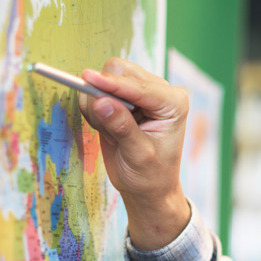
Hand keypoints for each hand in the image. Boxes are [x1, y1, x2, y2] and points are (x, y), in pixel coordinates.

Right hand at [79, 58, 191, 250]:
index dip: (112, 84)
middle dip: (104, 93)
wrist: (148, 188)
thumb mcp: (138, 156)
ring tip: (111, 133)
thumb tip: (101, 102)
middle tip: (104, 126)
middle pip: (120, 71)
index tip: (87, 78)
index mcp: (173, 102)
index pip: (138, 86)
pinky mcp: (125, 97)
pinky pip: (98, 90)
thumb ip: (121, 128)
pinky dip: (95, 108)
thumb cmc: (150, 176)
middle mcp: (160, 91)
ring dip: (98, 102)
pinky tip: (107, 129)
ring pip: (106, 76)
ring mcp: (141, 91)